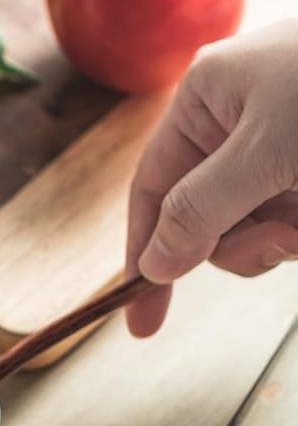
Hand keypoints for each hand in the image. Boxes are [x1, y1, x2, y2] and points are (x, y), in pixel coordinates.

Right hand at [125, 20, 297, 336]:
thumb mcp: (266, 152)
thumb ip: (204, 209)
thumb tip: (154, 263)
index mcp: (205, 100)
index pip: (154, 188)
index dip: (145, 253)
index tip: (142, 324)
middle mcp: (237, 121)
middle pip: (209, 217)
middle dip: (248, 241)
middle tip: (290, 239)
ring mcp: (281, 144)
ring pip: (259, 224)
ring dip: (289, 234)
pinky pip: (293, 217)